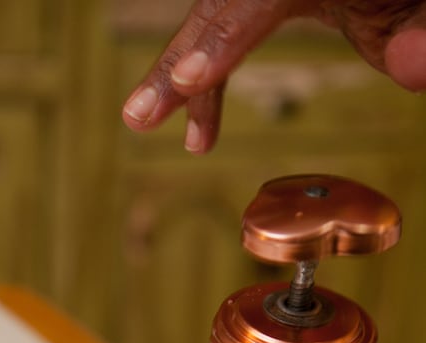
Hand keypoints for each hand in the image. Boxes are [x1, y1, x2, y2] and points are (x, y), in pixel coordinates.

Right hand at [122, 1, 425, 153]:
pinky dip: (211, 80)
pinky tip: (200, 133)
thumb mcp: (417, 6)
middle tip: (140, 116)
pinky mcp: (272, 0)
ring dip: (182, 80)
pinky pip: (228, 32)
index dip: (221, 39)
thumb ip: (416, 32)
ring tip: (152, 126)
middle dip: (176, 63)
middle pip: (219, 6)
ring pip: (215, 20)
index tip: (190, 78)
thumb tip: (415, 69)